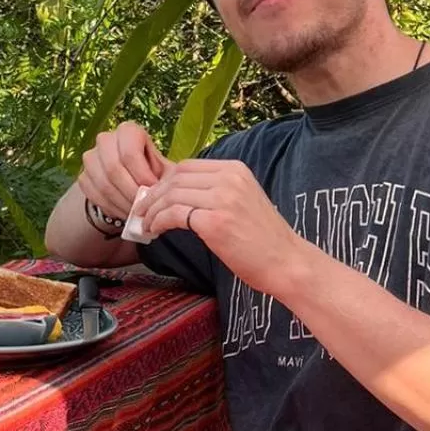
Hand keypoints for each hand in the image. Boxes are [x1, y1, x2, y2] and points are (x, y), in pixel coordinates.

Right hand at [78, 121, 168, 220]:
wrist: (129, 177)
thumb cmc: (151, 170)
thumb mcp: (163, 169)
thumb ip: (165, 178)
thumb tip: (162, 193)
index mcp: (127, 131)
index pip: (129, 153)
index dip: (142, 175)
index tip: (153, 191)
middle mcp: (105, 139)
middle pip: (113, 169)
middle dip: (131, 192)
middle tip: (144, 206)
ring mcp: (91, 157)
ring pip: (103, 184)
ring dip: (122, 203)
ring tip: (136, 212)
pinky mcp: (83, 176)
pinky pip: (95, 195)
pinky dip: (111, 208)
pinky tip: (124, 212)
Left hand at [134, 158, 306, 297]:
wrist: (287, 263)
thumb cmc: (263, 240)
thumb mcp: (242, 201)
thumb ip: (214, 192)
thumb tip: (175, 196)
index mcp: (236, 169)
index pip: (187, 166)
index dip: (164, 181)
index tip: (153, 197)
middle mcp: (229, 178)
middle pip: (176, 178)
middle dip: (153, 194)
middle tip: (142, 211)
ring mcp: (223, 198)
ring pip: (171, 194)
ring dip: (152, 210)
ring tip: (146, 224)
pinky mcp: (215, 222)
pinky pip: (174, 214)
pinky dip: (159, 221)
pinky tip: (155, 231)